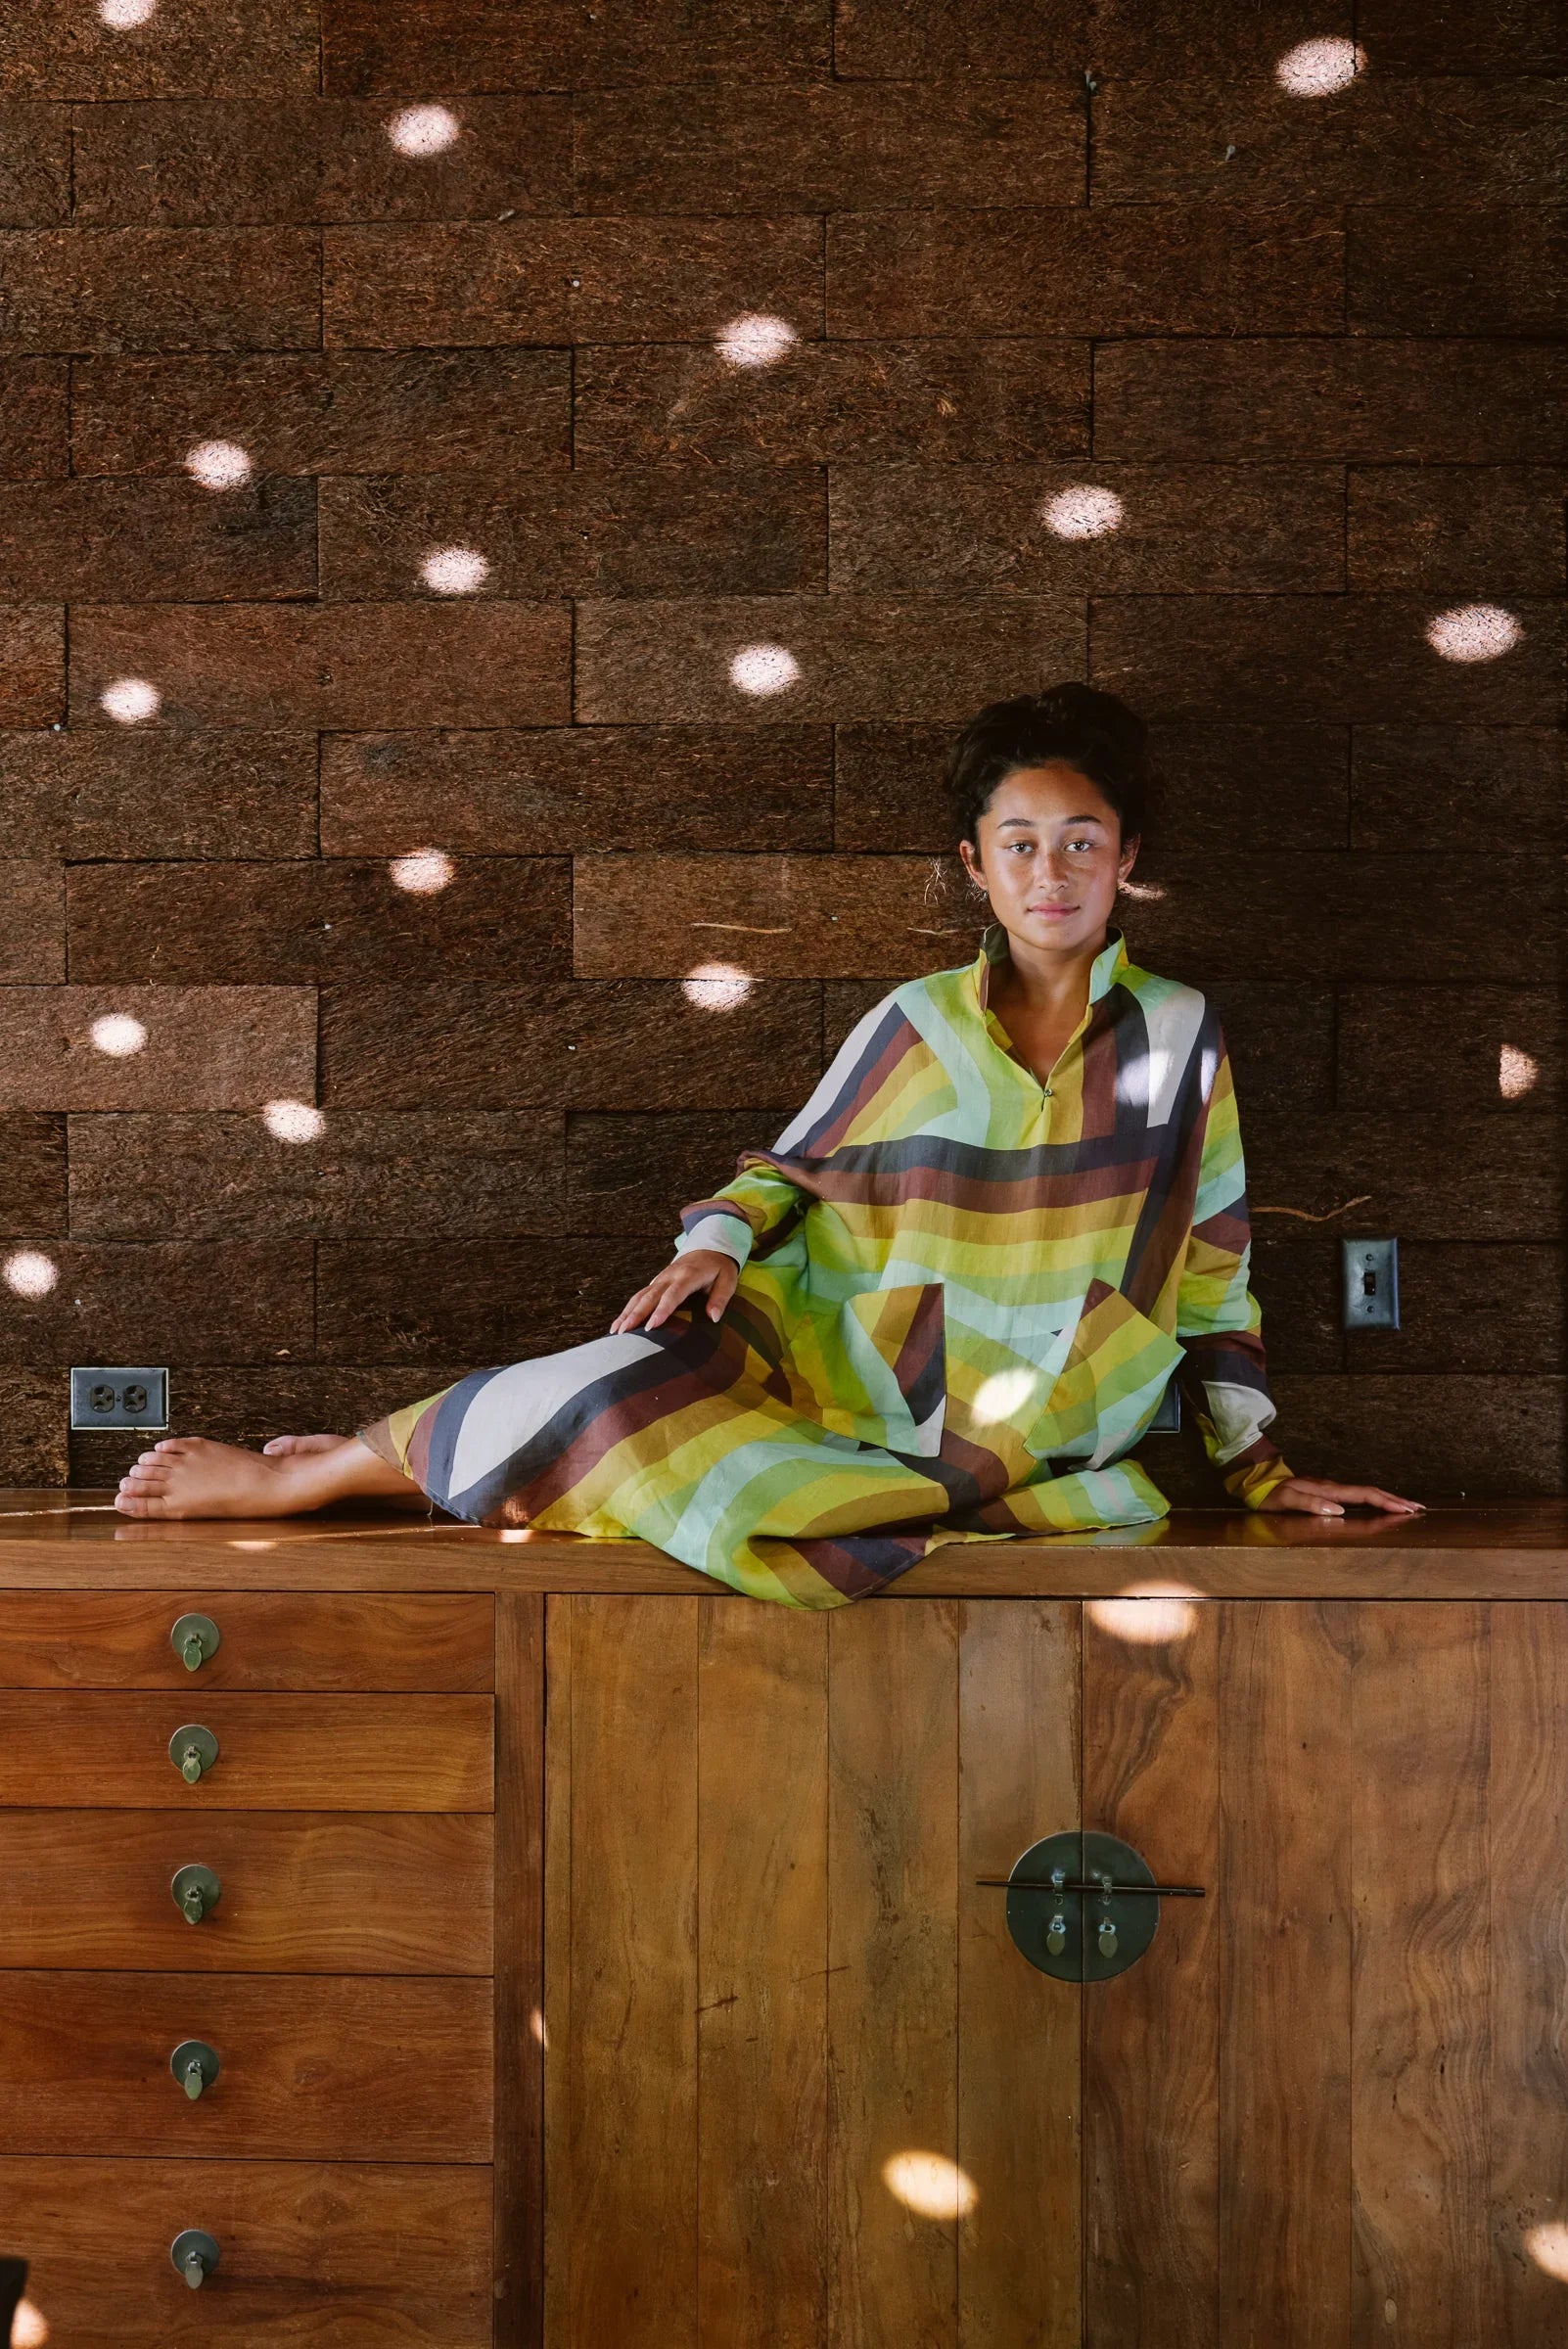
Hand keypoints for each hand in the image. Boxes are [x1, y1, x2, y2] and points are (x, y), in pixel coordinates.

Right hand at [611, 1249, 738, 1334]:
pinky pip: (639, 1296)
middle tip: (624, 1332)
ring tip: (615, 1331)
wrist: (709, 1247)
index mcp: (688, 1275)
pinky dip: (628, 1309)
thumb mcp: (728, 1280)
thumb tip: (713, 1318)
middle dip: (636, 1314)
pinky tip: (619, 1324)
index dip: (662, 1310)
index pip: (673, 1294)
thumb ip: (720, 1298)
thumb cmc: (720, 1267)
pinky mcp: (656, 1282)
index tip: (652, 1326)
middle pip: (650, 1296)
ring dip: (627, 1313)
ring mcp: (660, 1278)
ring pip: (640, 1296)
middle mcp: (670, 1276)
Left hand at [1257, 1476, 1424, 1517]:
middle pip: (1371, 1492)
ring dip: (1389, 1499)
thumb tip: (1340, 1511)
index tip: (1406, 1509)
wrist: (1260, 1483)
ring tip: (1408, 1507)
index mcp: (1328, 1490)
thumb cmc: (1272, 1495)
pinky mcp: (1329, 1493)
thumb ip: (1311, 1505)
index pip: (1364, 1495)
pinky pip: (1358, 1496)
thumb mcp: (1287, 1501)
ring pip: (1367, 1493)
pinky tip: (1380, 1505)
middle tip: (1419, 1508)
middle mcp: (1334, 1488)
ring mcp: (1332, 1489)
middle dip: (1396, 1500)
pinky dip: (1375, 1500)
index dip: (1386, 1502)